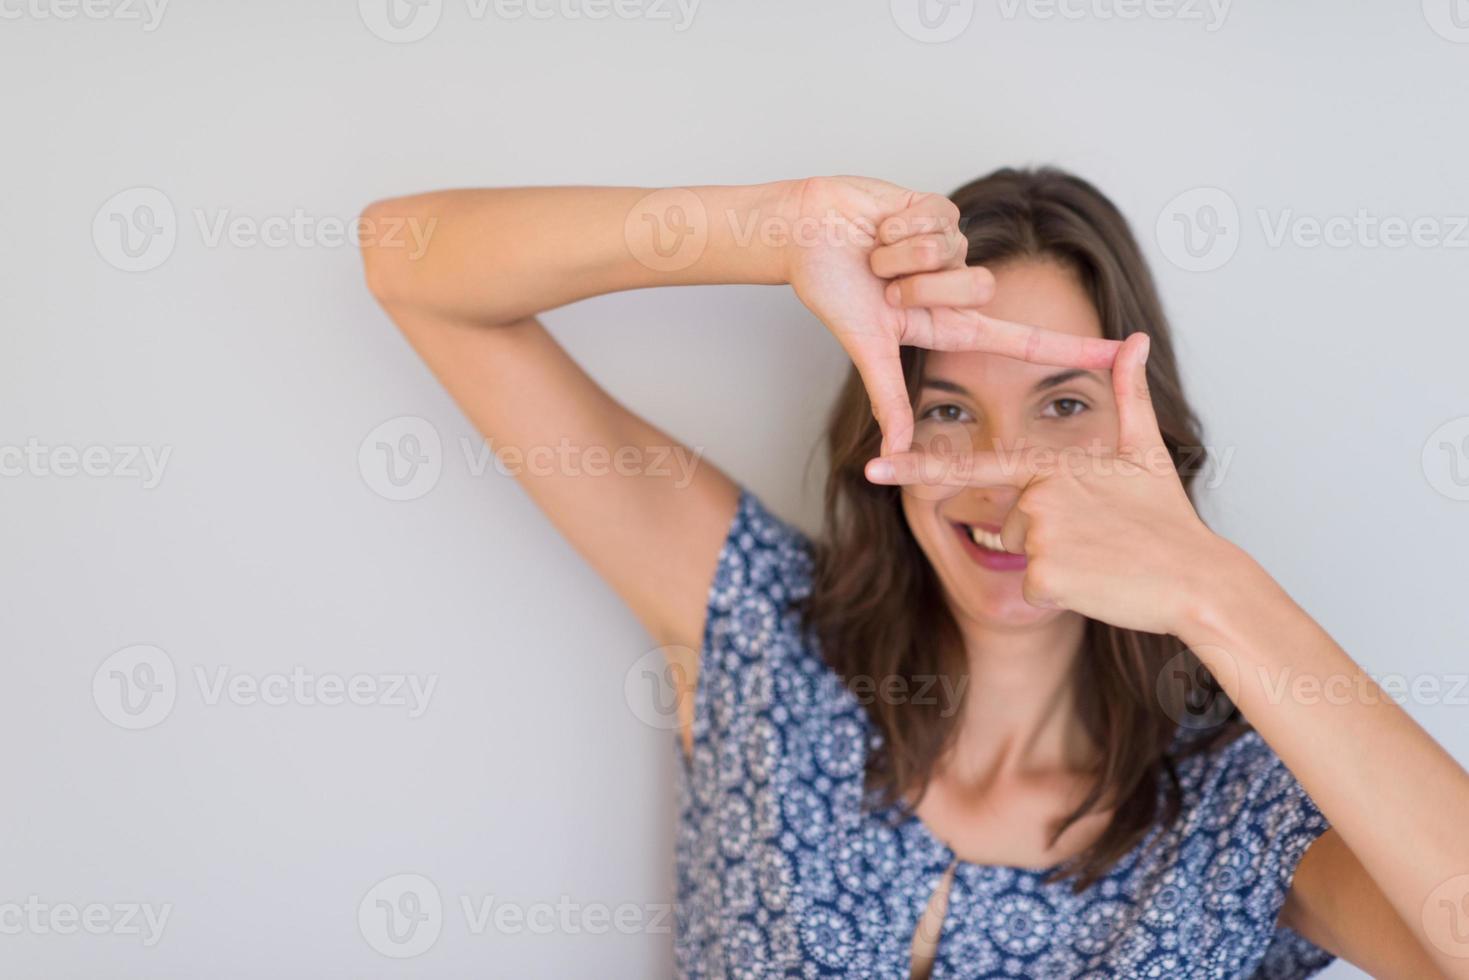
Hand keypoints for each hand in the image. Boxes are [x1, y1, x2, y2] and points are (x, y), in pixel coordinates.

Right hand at [782, 176, 1122, 454]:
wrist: (803, 231)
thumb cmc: (829, 287)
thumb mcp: (865, 345)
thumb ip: (888, 396)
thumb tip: (895, 449)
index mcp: (945, 323)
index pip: (1022, 341)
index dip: (1073, 348)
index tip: (1123, 354)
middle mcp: (954, 287)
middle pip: (977, 289)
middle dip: (920, 285)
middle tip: (882, 282)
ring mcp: (950, 248)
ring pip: (955, 252)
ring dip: (904, 254)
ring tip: (875, 253)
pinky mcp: (939, 208)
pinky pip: (940, 217)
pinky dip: (901, 224)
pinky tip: (880, 224)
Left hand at [863, 333, 1235, 635]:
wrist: (1196, 579)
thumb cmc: (1167, 520)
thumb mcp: (1145, 451)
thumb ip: (1128, 395)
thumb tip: (1134, 338)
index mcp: (1049, 464)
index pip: (974, 467)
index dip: (916, 469)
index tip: (869, 469)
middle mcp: (1037, 494)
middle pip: (1006, 523)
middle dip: (1042, 537)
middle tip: (1096, 539)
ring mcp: (1039, 535)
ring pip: (1020, 555)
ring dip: (1054, 564)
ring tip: (1099, 558)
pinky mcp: (1045, 575)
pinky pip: (1033, 590)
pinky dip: (1061, 594)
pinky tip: (1096, 583)